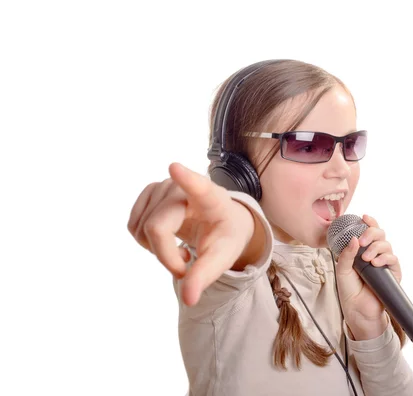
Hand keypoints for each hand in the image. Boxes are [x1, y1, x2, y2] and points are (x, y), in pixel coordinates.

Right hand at [127, 162, 261, 305]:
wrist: (222, 221)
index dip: (186, 179)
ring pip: (141, 228)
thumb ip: (205, 276)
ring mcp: (163, 187)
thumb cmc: (225, 237)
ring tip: (179, 249)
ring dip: (156, 249)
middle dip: (166, 256)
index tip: (174, 168)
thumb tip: (189, 299)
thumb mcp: (222, 258)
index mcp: (211, 198)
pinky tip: (166, 240)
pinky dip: (146, 242)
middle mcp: (184, 187)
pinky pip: (133, 226)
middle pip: (156, 226)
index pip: (198, 187)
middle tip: (186, 265)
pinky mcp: (149, 192)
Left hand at [334, 214, 401, 339]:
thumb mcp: (342, 269)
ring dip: (376, 248)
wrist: (357, 309)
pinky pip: (393, 259)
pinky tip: (376, 263)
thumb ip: (347, 254)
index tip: (364, 217)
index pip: (368, 232)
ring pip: (386, 245)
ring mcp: (384, 262)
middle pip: (380, 234)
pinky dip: (385, 258)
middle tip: (362, 242)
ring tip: (367, 259)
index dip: (369, 222)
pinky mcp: (393, 273)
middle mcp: (374, 254)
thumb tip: (354, 239)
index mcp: (362, 250)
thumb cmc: (349, 289)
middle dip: (371, 233)